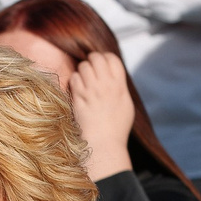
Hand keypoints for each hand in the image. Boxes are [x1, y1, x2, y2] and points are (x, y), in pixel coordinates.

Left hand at [66, 51, 137, 180]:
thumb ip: (120, 87)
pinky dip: (75, 81)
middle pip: (97, 58)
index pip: (112, 58)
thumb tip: (114, 76)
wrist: (104, 143)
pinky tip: (78, 89)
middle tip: (91, 67)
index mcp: (120, 86)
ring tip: (84, 80)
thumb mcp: (125, 104)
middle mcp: (106, 85)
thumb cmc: (116, 127)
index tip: (103, 63)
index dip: (106, 57)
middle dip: (92, 60)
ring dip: (82, 70)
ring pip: (83, 66)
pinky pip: (74, 79)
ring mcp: (91, 91)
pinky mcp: (78, 98)